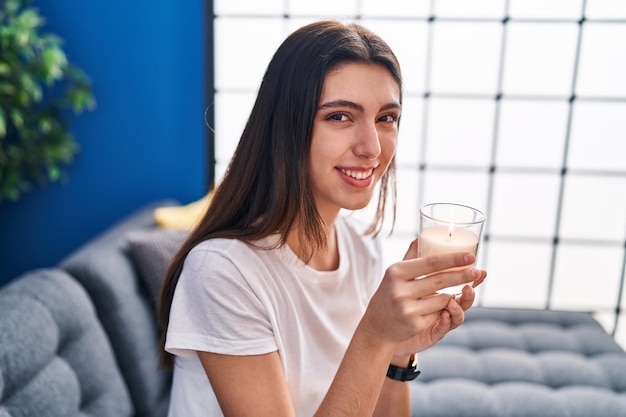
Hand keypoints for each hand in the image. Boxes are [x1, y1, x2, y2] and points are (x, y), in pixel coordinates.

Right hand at [361, 239, 486, 357]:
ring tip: (455, 289)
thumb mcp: (395, 273)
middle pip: (441, 280)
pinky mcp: (415, 325)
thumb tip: (423, 233)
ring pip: (444, 298)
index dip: (453, 259)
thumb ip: (412, 255)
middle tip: (476, 270)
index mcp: (396, 272)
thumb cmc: (390, 292)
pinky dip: (445, 308)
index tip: (471, 256)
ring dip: (453, 293)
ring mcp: (408, 309)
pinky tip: (444, 306)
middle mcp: (400, 290)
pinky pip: (440, 313)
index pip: (431, 262)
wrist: (377, 325)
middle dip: (463, 275)